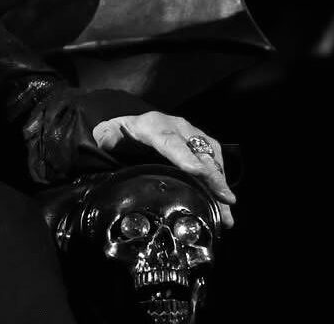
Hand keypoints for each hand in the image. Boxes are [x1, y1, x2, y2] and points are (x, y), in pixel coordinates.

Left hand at [92, 111, 235, 227]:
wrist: (132, 123)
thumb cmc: (120, 133)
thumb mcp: (108, 134)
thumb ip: (107, 138)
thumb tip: (105, 142)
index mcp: (152, 126)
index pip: (170, 142)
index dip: (184, 156)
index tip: (196, 171)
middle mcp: (177, 128)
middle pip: (198, 153)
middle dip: (212, 176)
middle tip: (225, 198)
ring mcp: (192, 135)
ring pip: (211, 159)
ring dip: (221, 184)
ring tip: (228, 208)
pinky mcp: (200, 144)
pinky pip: (215, 161)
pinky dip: (221, 181)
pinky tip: (224, 203)